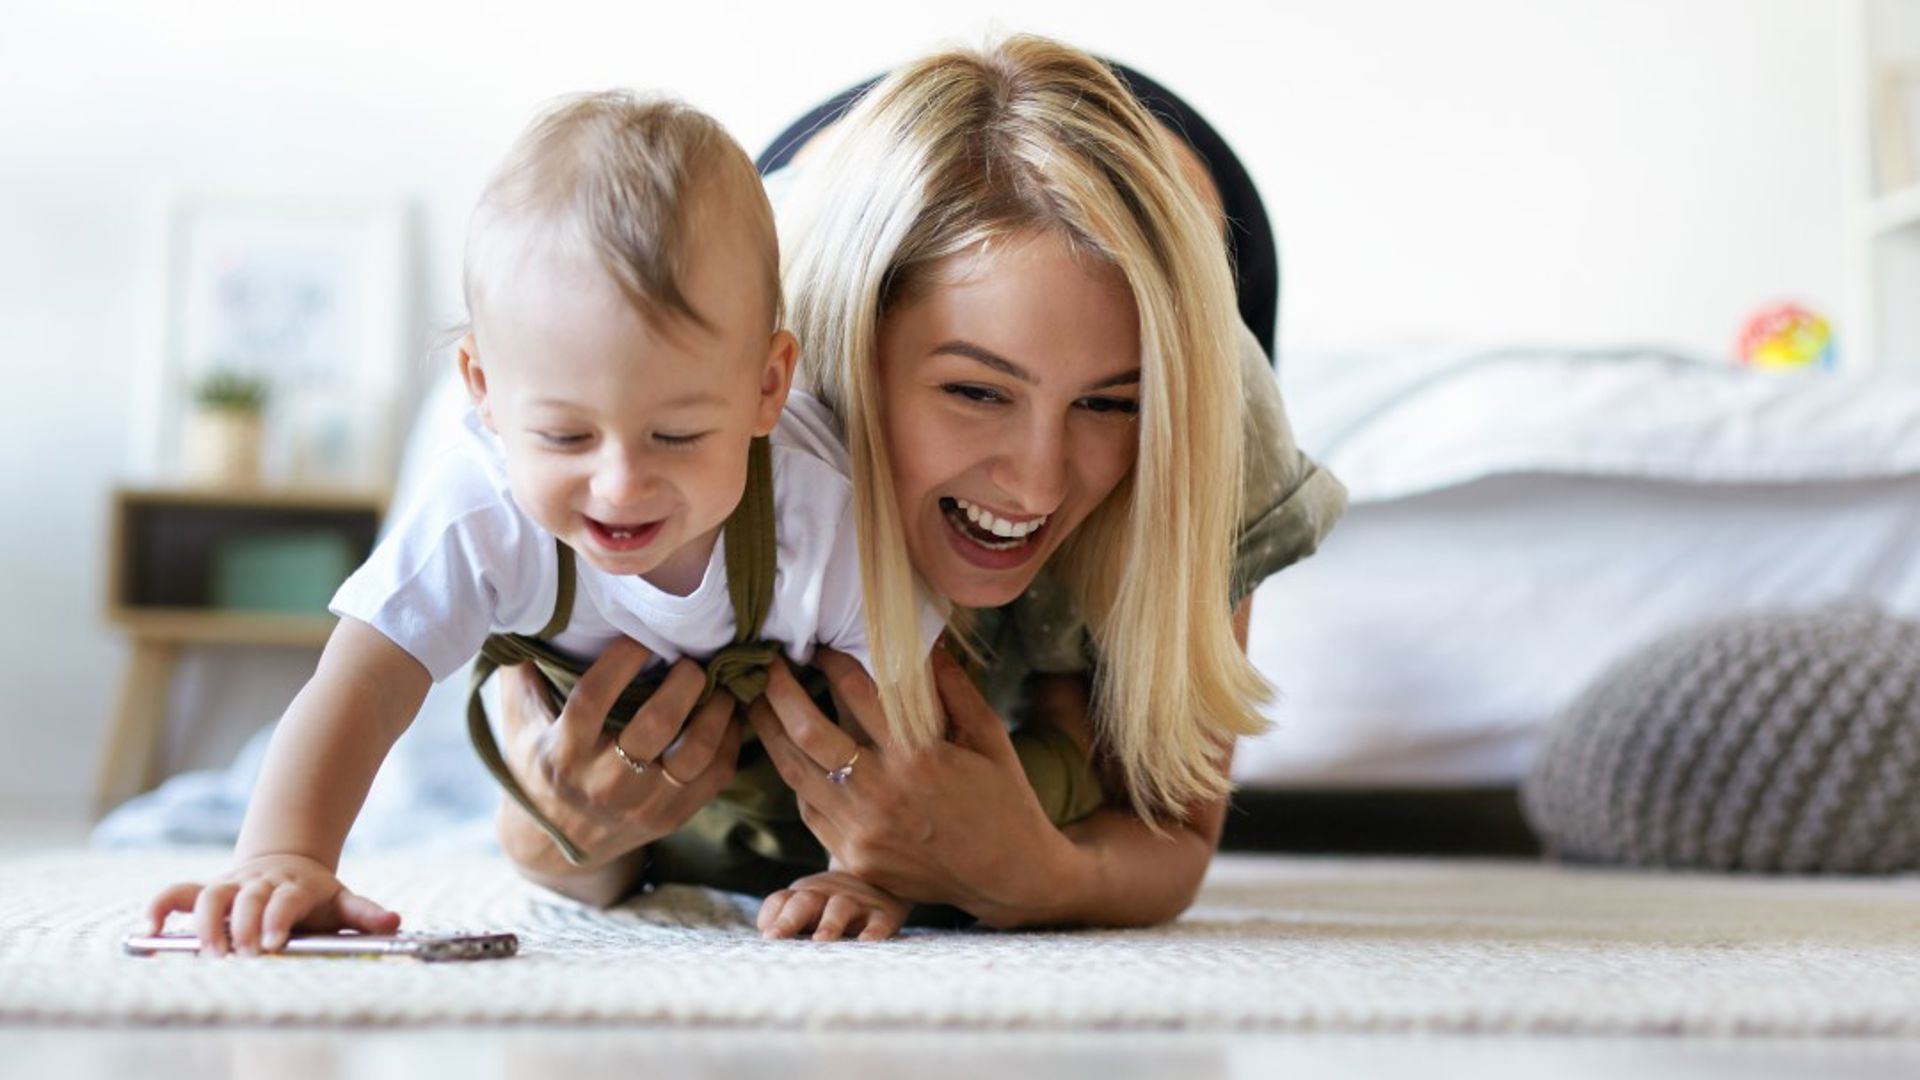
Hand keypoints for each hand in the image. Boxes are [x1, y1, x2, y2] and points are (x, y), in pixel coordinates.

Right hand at [145, 852, 399, 956]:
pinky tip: (146, 932)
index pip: (286, 899)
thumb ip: (365, 913)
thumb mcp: (343, 902)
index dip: (277, 918)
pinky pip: (176, 894)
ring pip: (209, 895)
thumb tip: (394, 922)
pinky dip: (159, 909)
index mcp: (296, 886)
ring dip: (205, 923)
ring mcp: (231, 885)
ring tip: (206, 954)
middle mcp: (260, 883)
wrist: (287, 864)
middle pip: (246, 899)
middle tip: (241, 956)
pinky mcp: (206, 891)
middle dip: (242, 926)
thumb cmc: (315, 897)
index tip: (273, 942)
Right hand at [496, 638, 742, 868]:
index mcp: (563, 753)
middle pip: (656, 725)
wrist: (554, 846)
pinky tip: (727, 715)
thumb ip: (522, 673)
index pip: (593, 699)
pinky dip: (730, 741)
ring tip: (720, 684)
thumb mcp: (519, 724)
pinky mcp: (670, 817)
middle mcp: (603, 782)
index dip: (620, 661)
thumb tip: (527, 613)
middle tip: (692, 660)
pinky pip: (714, 776)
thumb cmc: (537, 766)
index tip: (639, 638)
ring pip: (694, 753)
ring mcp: (641, 804)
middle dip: (684, 683)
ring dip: (717, 710)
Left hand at [746, 648, 1080, 927]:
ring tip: (755, 702)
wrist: (1008, 876)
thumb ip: (954, 687)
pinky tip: (789, 754)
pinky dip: (796, 778)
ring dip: (769, 732)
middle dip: (780, 690)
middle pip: (808, 732)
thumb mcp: (989, 735)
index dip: (832, 663)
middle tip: (767, 664)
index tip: (819, 646)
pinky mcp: (854, 858)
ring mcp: (863, 830)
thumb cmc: (1005, 799)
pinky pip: (810, 809)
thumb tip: (924, 640)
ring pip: (796, 772)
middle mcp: (883, 793)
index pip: (857, 694)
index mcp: (919, 756)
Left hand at [757, 869, 908, 941]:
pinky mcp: (883, 915)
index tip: (767, 936)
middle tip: (776, 937)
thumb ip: (784, 918)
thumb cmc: (833, 902)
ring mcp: (855, 903)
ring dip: (829, 923)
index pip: (781, 901)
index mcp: (804, 895)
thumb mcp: (807, 905)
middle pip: (804, 902)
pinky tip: (867, 941)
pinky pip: (878, 922)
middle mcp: (826, 895)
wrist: (883, 880)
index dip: (772, 916)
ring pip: (840, 908)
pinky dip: (873, 931)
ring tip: (821, 940)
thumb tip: (765, 934)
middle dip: (789, 919)